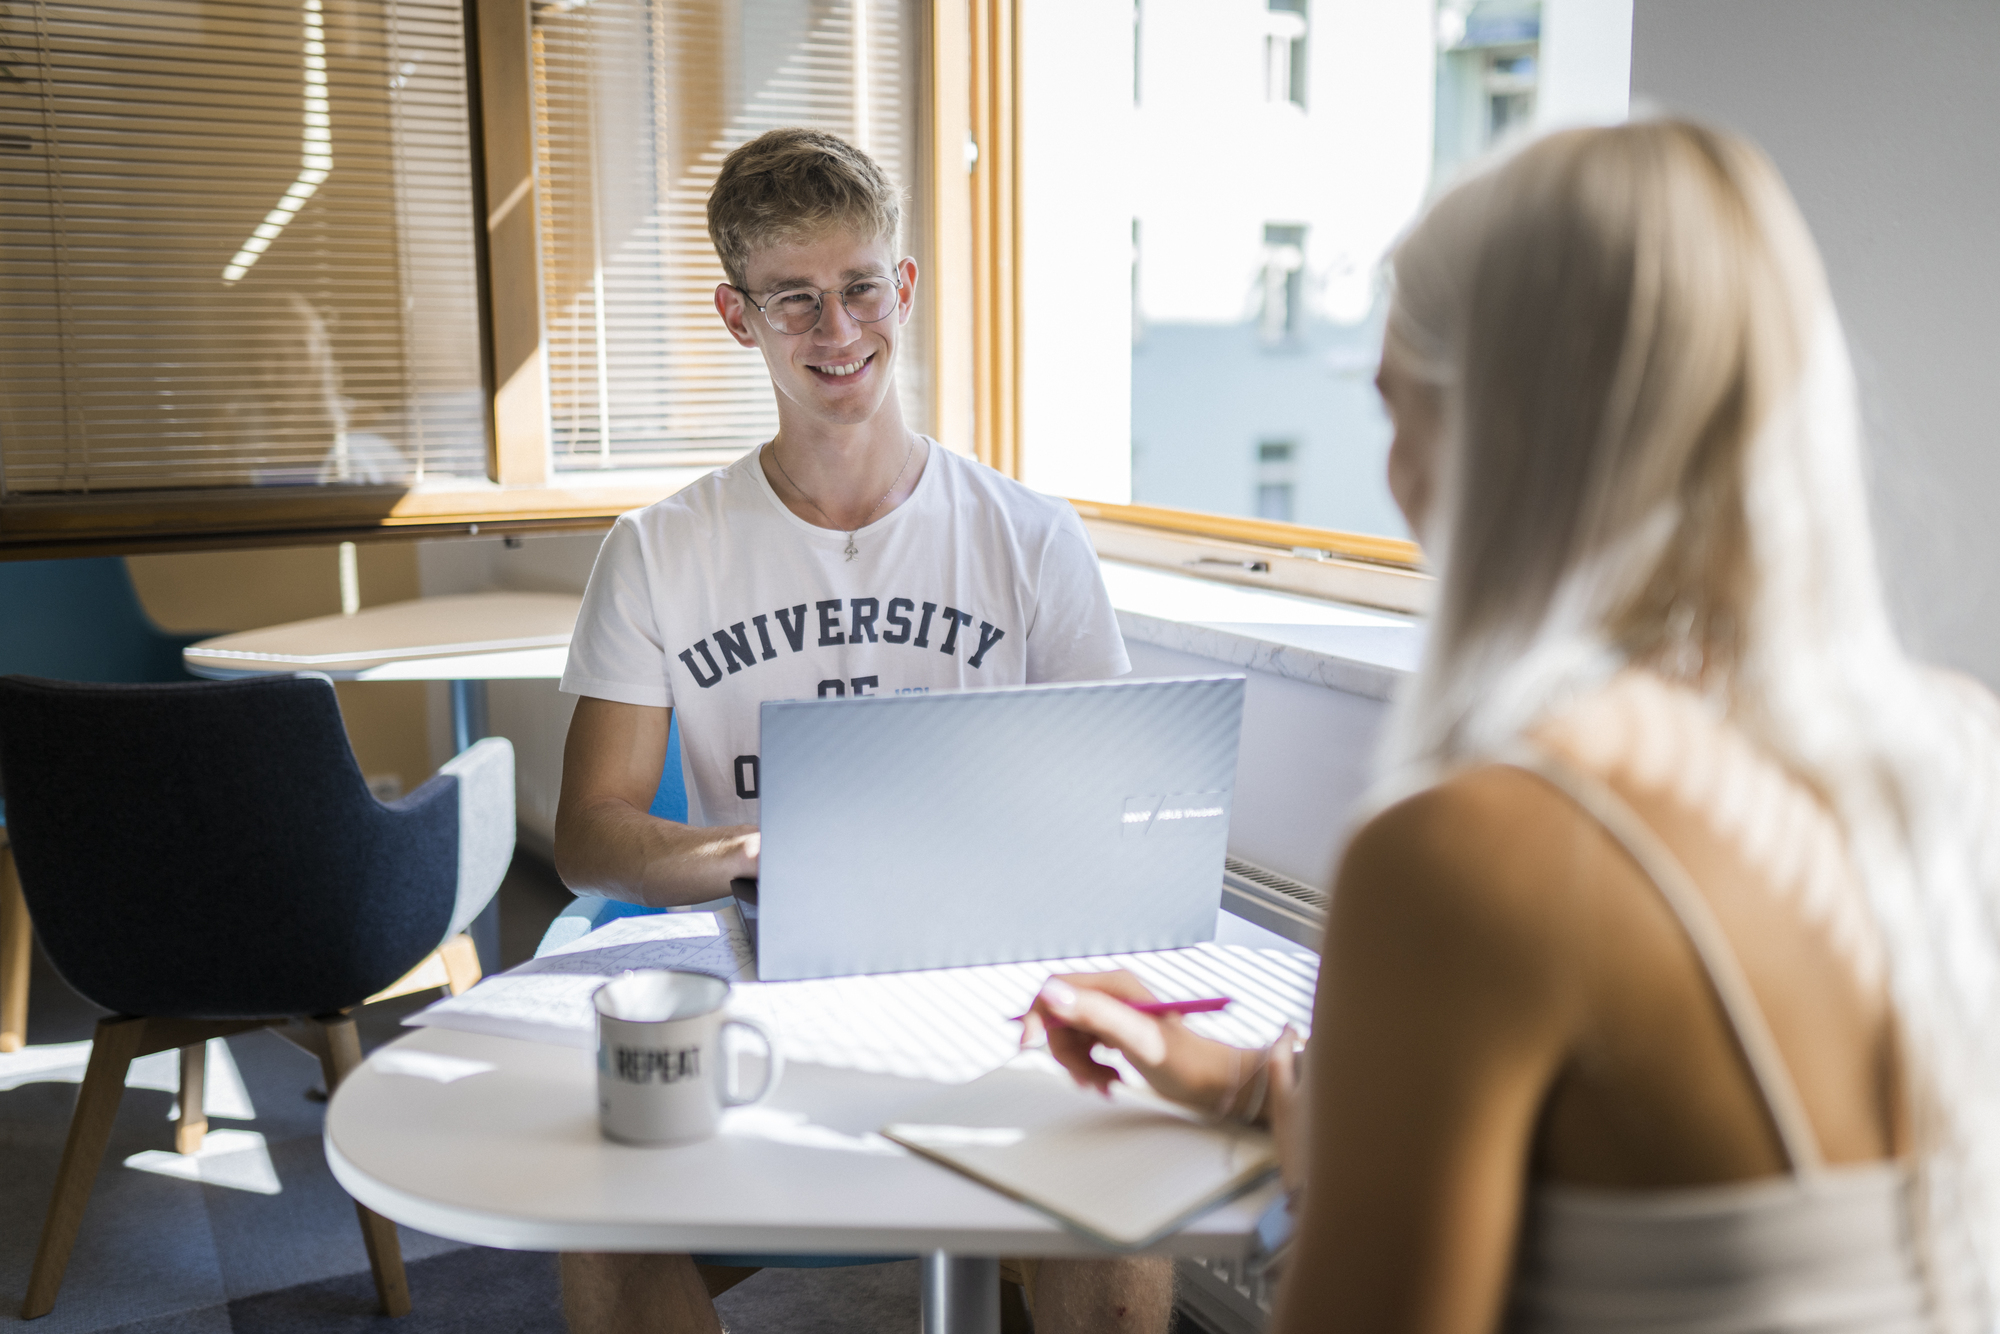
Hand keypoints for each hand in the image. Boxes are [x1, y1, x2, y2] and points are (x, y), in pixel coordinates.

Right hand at [1023, 970, 1250, 1115]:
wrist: (1213, 1083)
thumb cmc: (1184, 1061)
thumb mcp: (1138, 1038)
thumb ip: (1096, 1014)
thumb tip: (1050, 993)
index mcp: (1113, 986)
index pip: (1056, 989)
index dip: (1037, 1016)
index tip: (1029, 1046)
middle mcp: (1111, 996)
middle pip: (1060, 1020)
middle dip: (1066, 1054)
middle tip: (1088, 1079)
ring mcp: (1113, 1016)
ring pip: (1070, 1040)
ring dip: (1080, 1067)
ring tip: (1106, 1085)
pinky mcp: (1115, 1036)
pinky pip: (1084, 1051)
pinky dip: (1090, 1071)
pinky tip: (1111, 1082)